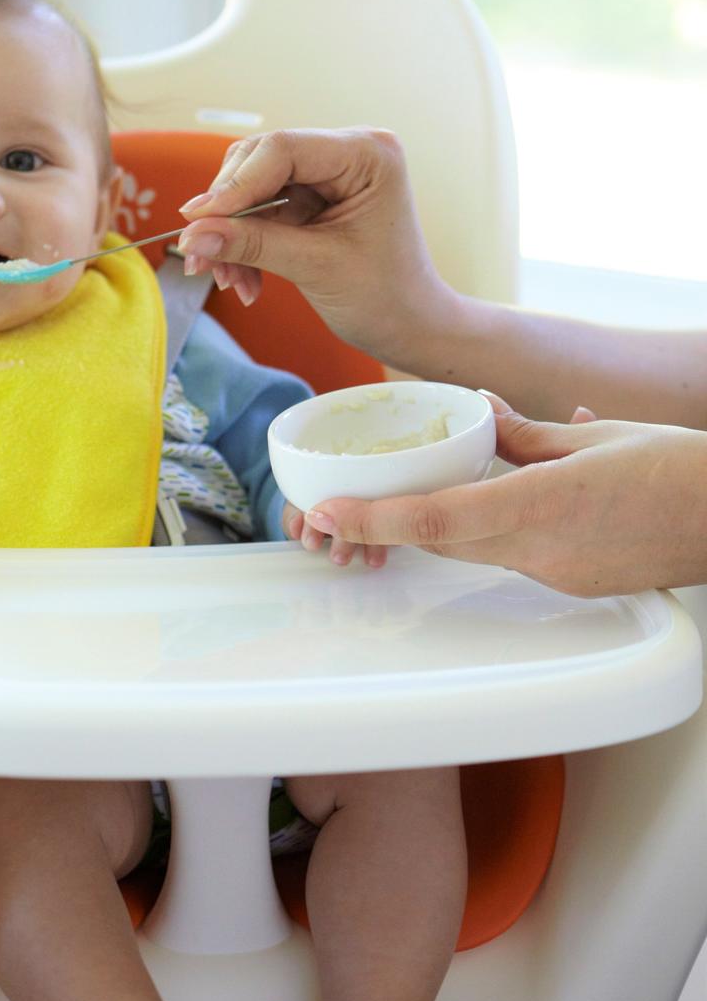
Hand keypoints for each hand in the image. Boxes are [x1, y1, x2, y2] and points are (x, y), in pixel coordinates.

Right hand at [176, 128, 459, 362]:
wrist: (409, 326)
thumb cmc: (384, 297)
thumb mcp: (315, 268)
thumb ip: (253, 245)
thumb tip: (192, 235)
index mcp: (366, 153)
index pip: (282, 150)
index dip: (234, 186)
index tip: (196, 222)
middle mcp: (347, 151)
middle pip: (259, 162)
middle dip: (228, 214)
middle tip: (203, 260)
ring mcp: (328, 174)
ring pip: (252, 188)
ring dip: (231, 235)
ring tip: (229, 282)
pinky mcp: (312, 198)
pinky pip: (260, 211)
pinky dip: (245, 245)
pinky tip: (246, 281)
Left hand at [299, 395, 706, 596]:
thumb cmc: (678, 472)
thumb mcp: (590, 439)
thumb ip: (523, 435)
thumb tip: (480, 414)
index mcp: (541, 506)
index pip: (435, 518)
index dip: (373, 520)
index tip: (328, 516)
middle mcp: (540, 551)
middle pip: (441, 538)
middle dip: (391, 524)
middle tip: (347, 507)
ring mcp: (556, 576)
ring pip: (472, 549)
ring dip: (441, 525)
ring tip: (420, 493)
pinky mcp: (573, 585)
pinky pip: (511, 557)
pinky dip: (492, 529)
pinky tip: (512, 501)